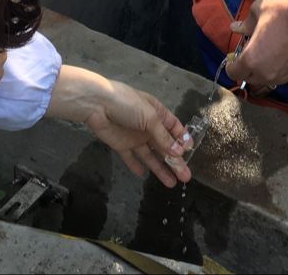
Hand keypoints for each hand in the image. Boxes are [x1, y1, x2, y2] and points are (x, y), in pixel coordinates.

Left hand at [48, 67, 191, 187]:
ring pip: (150, 156)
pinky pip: (131, 158)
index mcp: (157, 113)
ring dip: (160, 168)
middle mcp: (148, 126)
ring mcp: (135, 137)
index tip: (190, 152)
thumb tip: (179, 152)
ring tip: (172, 183)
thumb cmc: (127, 104)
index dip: (182, 139)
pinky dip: (136, 166)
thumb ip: (163, 136)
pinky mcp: (121, 145)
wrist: (97, 105)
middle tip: (186, 177)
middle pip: (165, 146)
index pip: (174, 127)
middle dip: (175, 161)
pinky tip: (143, 175)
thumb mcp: (149, 117)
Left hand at [224, 0, 287, 88]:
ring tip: (266, 51)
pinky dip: (276, 68)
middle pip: (249, 78)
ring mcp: (284, 75)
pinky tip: (280, 53)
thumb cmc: (285, 11)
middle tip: (249, 51)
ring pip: (266, 79)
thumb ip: (246, 23)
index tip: (234, 54)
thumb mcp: (260, 10)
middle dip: (246, 68)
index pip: (234, 72)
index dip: (231, 64)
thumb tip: (236, 28)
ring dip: (262, 69)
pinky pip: (281, 75)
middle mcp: (266, 73)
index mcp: (252, 60)